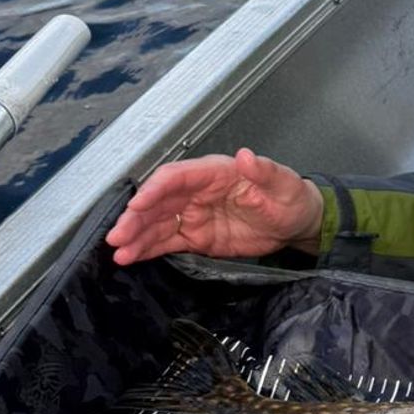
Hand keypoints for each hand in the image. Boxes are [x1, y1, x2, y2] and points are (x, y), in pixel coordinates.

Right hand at [105, 148, 324, 266]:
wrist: (296, 223)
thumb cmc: (289, 196)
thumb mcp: (282, 183)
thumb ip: (263, 171)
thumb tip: (245, 156)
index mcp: (213, 173)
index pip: (176, 177)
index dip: (154, 190)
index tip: (137, 204)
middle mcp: (196, 192)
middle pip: (158, 202)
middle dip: (135, 218)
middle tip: (117, 236)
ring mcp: (194, 215)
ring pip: (157, 224)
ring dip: (136, 237)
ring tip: (118, 253)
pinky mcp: (197, 237)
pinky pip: (167, 242)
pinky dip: (147, 249)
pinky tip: (130, 257)